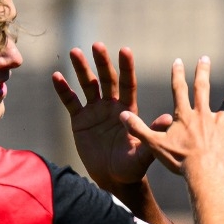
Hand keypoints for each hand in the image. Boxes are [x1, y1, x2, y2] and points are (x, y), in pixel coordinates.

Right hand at [52, 43, 168, 188]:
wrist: (113, 179)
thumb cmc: (132, 167)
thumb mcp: (143, 152)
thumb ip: (151, 134)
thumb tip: (168, 118)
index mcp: (128, 110)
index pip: (128, 84)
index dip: (126, 68)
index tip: (125, 50)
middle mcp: (112, 106)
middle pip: (107, 79)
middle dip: (102, 62)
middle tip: (97, 45)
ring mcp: (95, 111)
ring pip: (88, 85)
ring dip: (81, 69)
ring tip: (74, 51)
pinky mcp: (80, 120)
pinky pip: (71, 102)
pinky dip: (63, 90)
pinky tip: (56, 76)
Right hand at [123, 57, 223, 178]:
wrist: (206, 172)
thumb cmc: (180, 160)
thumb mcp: (155, 145)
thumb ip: (139, 130)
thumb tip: (122, 115)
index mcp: (184, 115)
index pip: (178, 89)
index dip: (177, 74)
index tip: (178, 61)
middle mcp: (202, 114)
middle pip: (203, 87)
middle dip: (202, 71)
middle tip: (205, 58)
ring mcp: (218, 123)